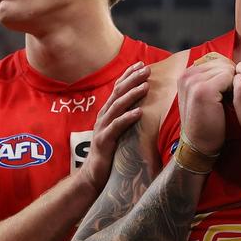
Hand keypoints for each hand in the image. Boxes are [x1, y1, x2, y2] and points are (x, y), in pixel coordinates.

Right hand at [79, 61, 150, 191]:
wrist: (94, 176)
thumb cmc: (110, 153)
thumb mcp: (120, 132)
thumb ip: (128, 118)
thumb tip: (146, 107)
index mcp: (107, 113)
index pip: (118, 89)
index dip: (128, 75)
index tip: (141, 64)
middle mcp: (103, 117)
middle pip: (118, 93)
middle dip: (132, 79)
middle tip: (146, 69)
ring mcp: (102, 128)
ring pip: (117, 107)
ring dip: (131, 95)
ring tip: (145, 86)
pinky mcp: (104, 142)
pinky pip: (116, 127)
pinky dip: (127, 118)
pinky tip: (139, 112)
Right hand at [177, 52, 233, 154]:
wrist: (199, 144)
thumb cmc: (207, 121)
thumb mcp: (204, 94)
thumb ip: (211, 78)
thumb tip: (233, 65)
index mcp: (186, 73)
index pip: (217, 60)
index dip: (227, 74)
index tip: (226, 92)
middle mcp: (187, 74)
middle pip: (222, 63)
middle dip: (231, 78)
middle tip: (229, 98)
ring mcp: (193, 81)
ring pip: (226, 68)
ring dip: (233, 83)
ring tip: (228, 101)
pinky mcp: (202, 90)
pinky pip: (229, 76)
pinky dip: (234, 88)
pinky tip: (230, 102)